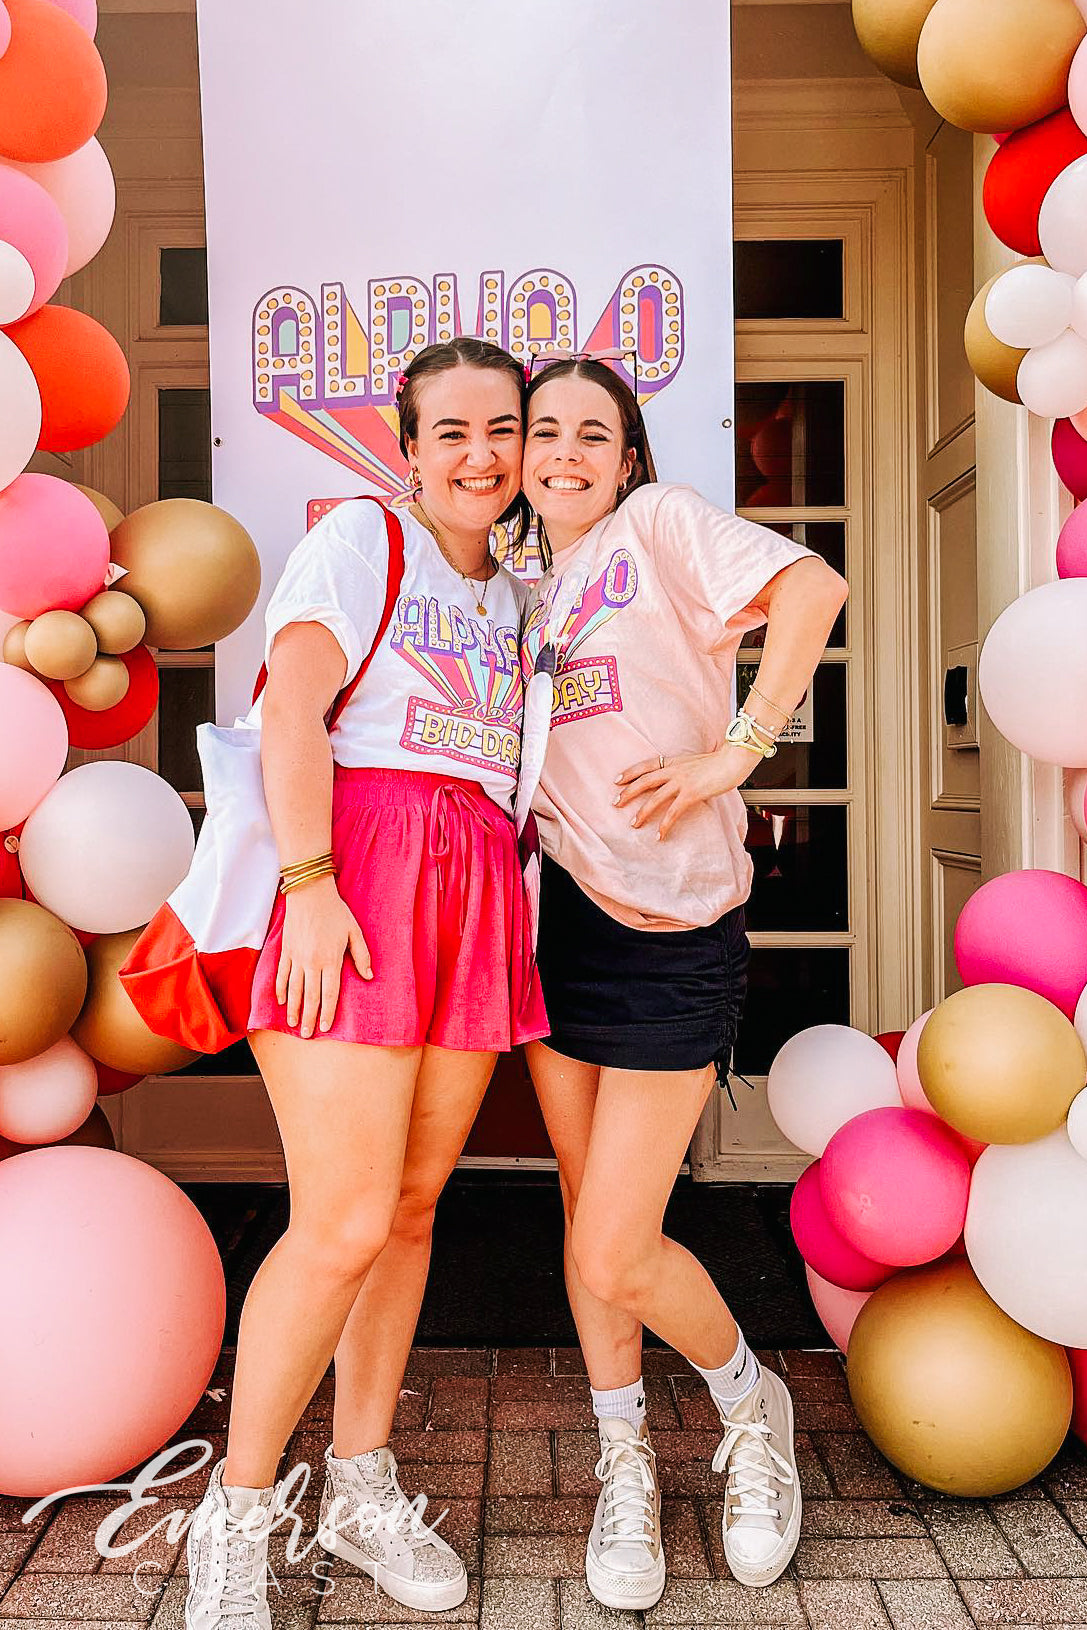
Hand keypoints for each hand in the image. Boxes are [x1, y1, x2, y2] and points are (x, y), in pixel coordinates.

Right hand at [275, 876, 371, 1038]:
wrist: (310, 893)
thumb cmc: (335, 911)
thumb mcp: (354, 932)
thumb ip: (361, 955)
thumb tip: (369, 976)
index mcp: (331, 960)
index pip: (330, 994)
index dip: (328, 1013)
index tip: (326, 1027)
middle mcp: (312, 962)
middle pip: (310, 996)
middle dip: (309, 1018)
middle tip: (307, 1035)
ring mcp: (296, 957)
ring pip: (294, 990)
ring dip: (294, 1009)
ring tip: (294, 1024)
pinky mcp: (286, 951)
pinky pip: (281, 975)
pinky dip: (281, 990)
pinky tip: (282, 1002)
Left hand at [614, 744, 760, 840]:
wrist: (733, 760)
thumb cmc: (720, 763)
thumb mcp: (696, 763)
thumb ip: (685, 771)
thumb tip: (680, 782)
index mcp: (674, 761)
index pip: (646, 765)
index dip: (630, 772)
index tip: (616, 780)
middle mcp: (674, 769)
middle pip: (644, 780)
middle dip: (628, 792)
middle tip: (615, 803)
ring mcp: (682, 781)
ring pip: (655, 798)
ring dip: (642, 812)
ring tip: (633, 823)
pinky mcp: (691, 793)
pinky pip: (673, 812)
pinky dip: (665, 824)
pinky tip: (660, 834)